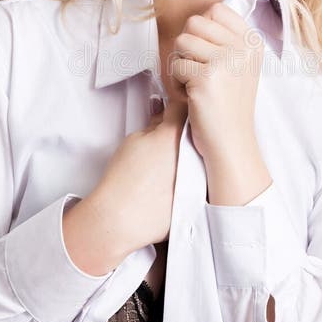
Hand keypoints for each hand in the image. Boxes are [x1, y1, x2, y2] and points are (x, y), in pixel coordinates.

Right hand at [93, 98, 187, 249]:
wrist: (120, 218)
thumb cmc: (123, 181)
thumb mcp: (135, 140)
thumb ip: (154, 124)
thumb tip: (162, 117)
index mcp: (176, 135)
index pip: (184, 106)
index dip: (175, 104)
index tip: (171, 108)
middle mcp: (194, 153)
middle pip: (196, 131)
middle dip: (184, 129)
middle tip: (166, 136)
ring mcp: (201, 175)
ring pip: (200, 155)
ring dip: (190, 152)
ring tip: (167, 163)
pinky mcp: (200, 196)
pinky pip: (200, 178)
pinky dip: (190, 176)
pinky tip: (170, 181)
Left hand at [168, 2, 263, 165]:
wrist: (231, 141)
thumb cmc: (228, 104)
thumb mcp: (239, 65)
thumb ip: (225, 38)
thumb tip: (200, 16)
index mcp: (252, 42)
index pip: (217, 9)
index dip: (202, 30)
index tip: (208, 54)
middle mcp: (243, 48)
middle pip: (194, 22)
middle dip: (188, 47)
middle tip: (198, 71)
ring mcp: (227, 61)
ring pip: (181, 42)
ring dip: (181, 64)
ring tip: (195, 84)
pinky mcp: (207, 77)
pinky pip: (175, 66)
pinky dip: (177, 83)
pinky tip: (193, 97)